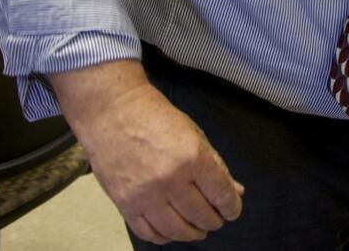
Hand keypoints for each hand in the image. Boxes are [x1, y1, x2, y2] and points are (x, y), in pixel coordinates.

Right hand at [49, 60, 243, 243]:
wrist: (113, 112)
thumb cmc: (157, 118)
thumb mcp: (195, 135)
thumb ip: (216, 166)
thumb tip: (235, 191)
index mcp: (193, 157)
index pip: (221, 193)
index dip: (232, 207)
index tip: (233, 210)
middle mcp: (170, 180)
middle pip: (200, 215)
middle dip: (214, 220)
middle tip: (217, 219)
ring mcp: (145, 195)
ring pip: (176, 229)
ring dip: (192, 233)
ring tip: (199, 229)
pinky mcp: (124, 204)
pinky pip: (148, 232)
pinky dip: (164, 236)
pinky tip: (172, 231)